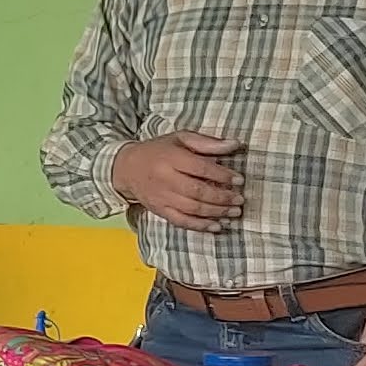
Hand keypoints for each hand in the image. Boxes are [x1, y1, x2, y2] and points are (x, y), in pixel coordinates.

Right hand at [109, 131, 245, 227]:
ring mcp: (161, 197)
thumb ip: (207, 142)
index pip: (201, 168)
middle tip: (240, 199)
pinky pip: (181, 221)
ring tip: (234, 212)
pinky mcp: (159, 210)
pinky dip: (199, 226)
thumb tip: (235, 145)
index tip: (239, 180)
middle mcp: (165, 179)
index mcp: (171, 158)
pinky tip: (216, 227)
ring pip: (192, 208)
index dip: (222, 175)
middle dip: (222, 197)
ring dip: (216, 212)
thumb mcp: (180, 138)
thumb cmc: (158, 151)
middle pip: (198, 191)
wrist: (126, 168)